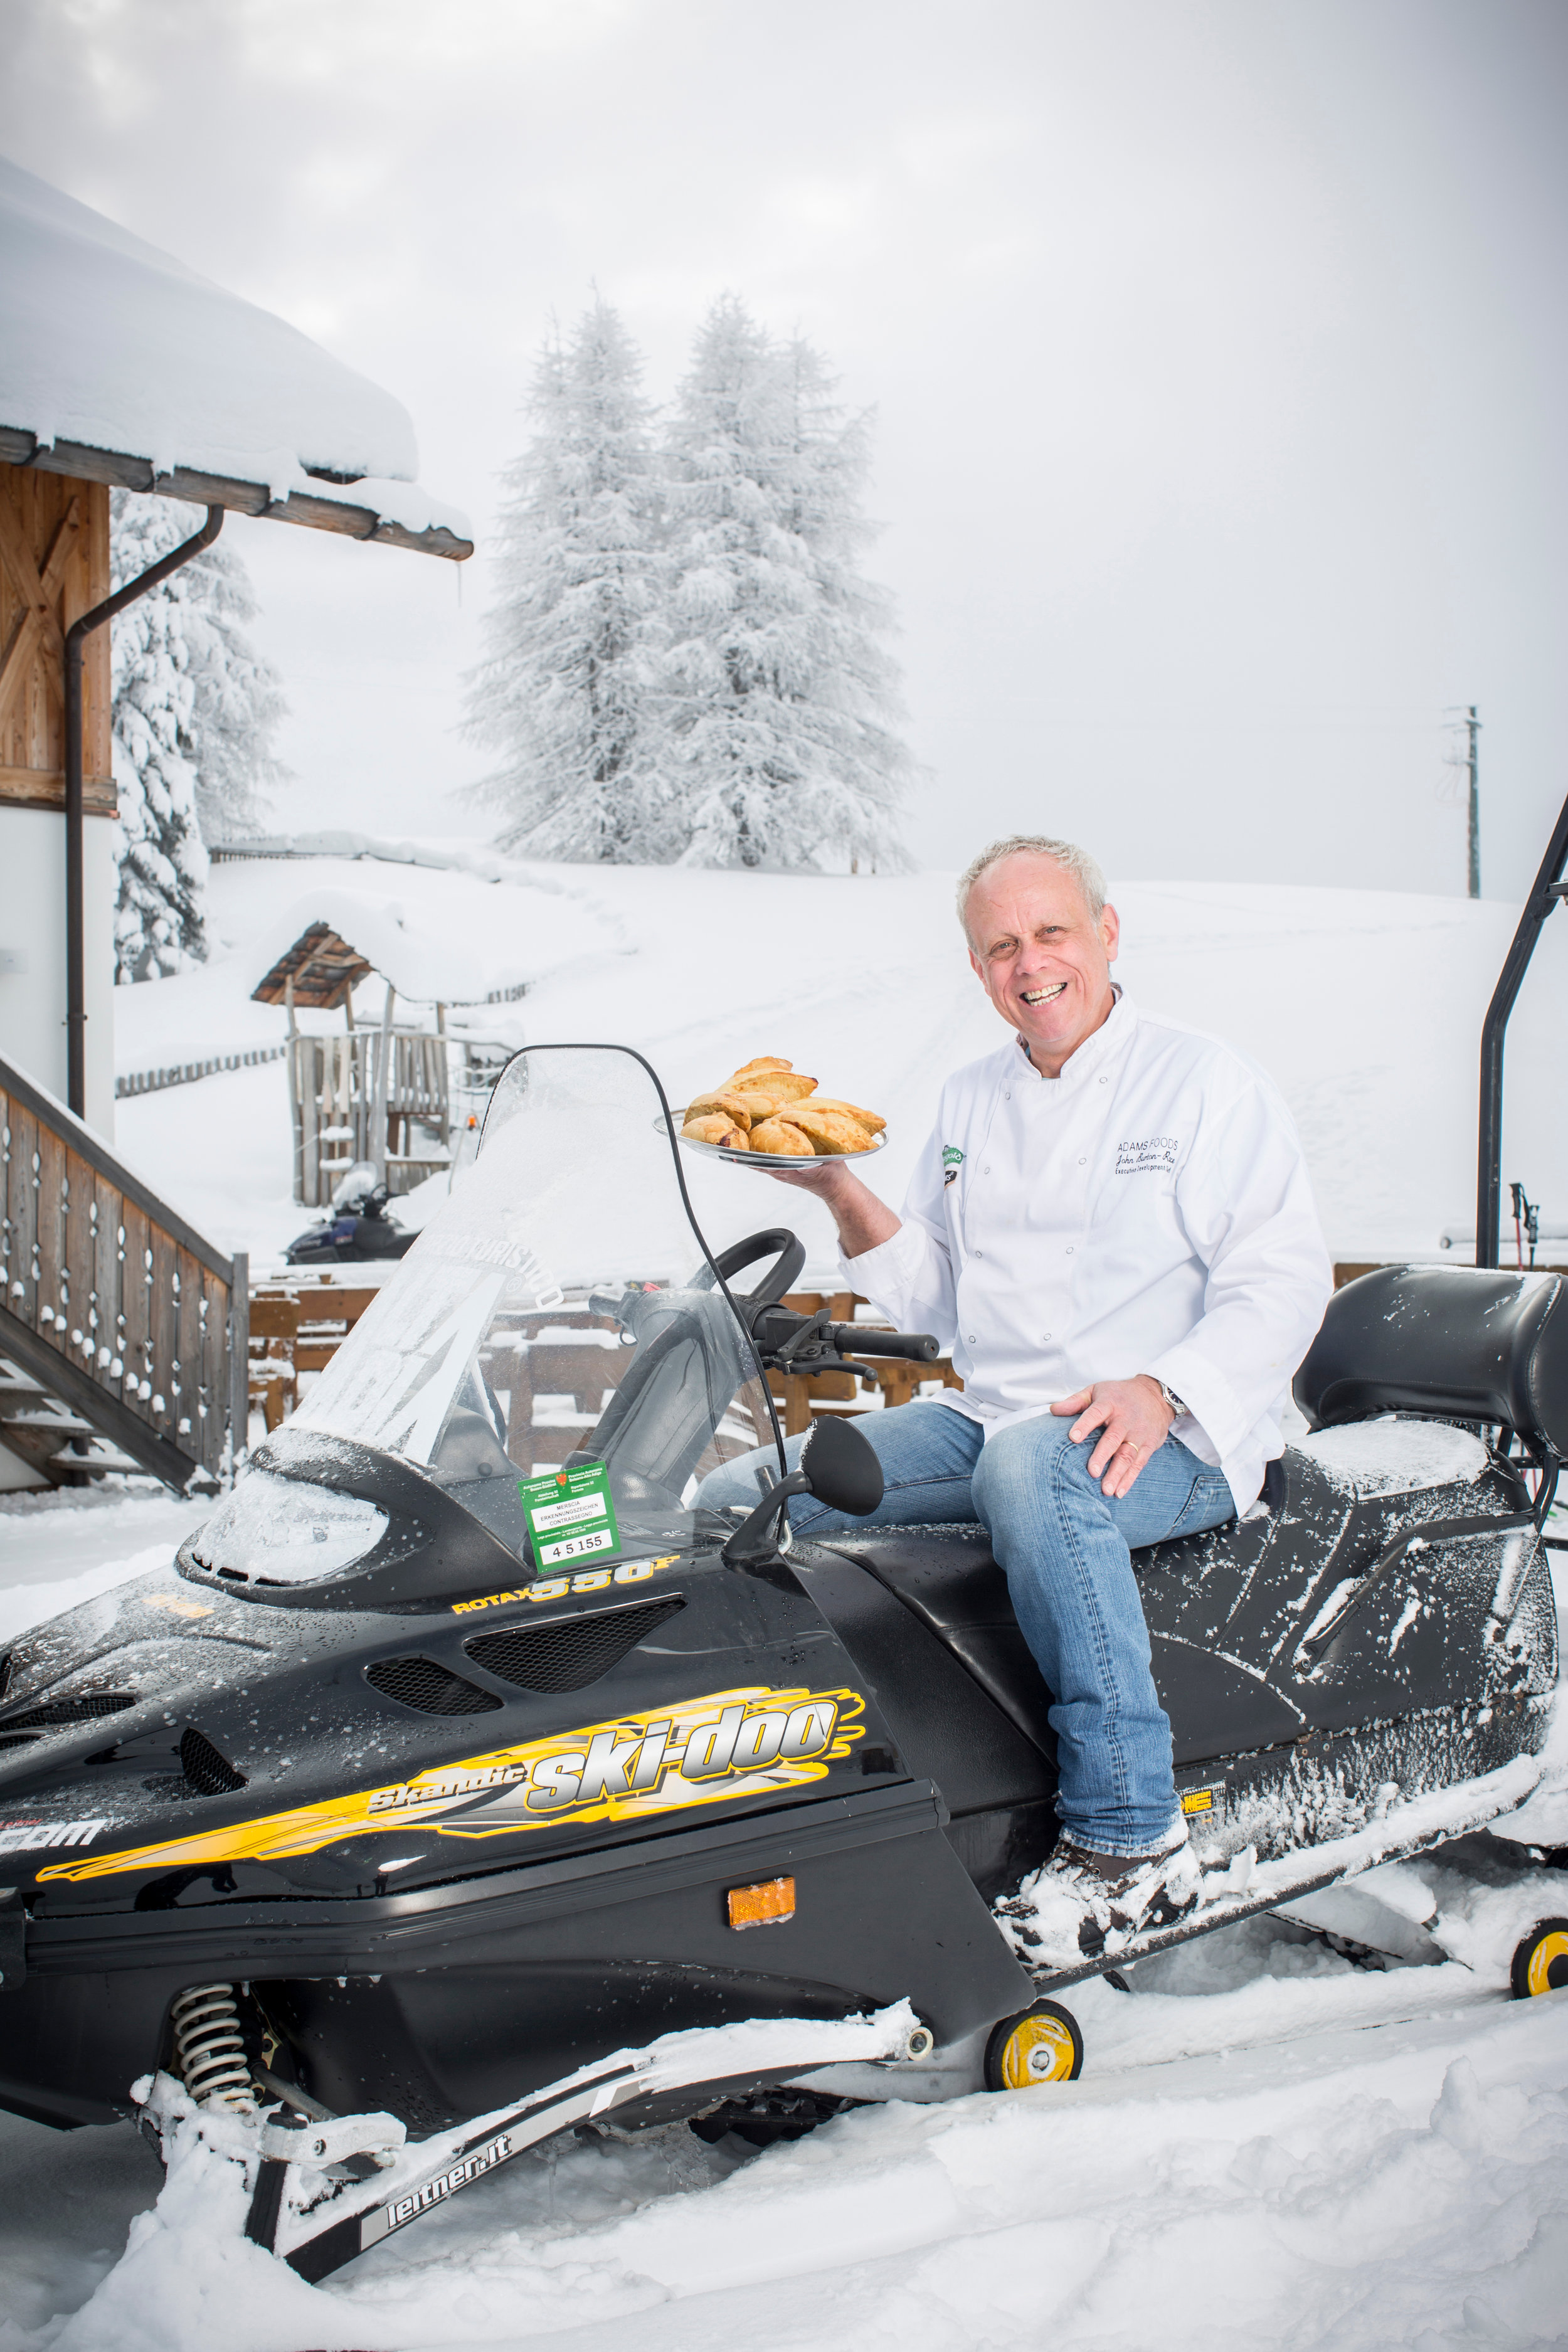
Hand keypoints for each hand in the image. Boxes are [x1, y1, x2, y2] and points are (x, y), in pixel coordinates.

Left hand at [1051, 1375, 1174, 1498]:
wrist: (1155, 1394)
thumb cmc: (1119, 1395)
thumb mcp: (1097, 1391)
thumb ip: (1075, 1402)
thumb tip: (1053, 1410)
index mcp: (1110, 1403)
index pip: (1096, 1413)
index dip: (1084, 1425)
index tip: (1073, 1438)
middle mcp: (1125, 1419)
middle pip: (1113, 1438)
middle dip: (1103, 1455)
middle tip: (1092, 1472)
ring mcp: (1138, 1433)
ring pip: (1128, 1455)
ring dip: (1117, 1473)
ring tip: (1106, 1490)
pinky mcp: (1149, 1445)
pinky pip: (1139, 1464)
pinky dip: (1129, 1479)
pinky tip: (1119, 1492)